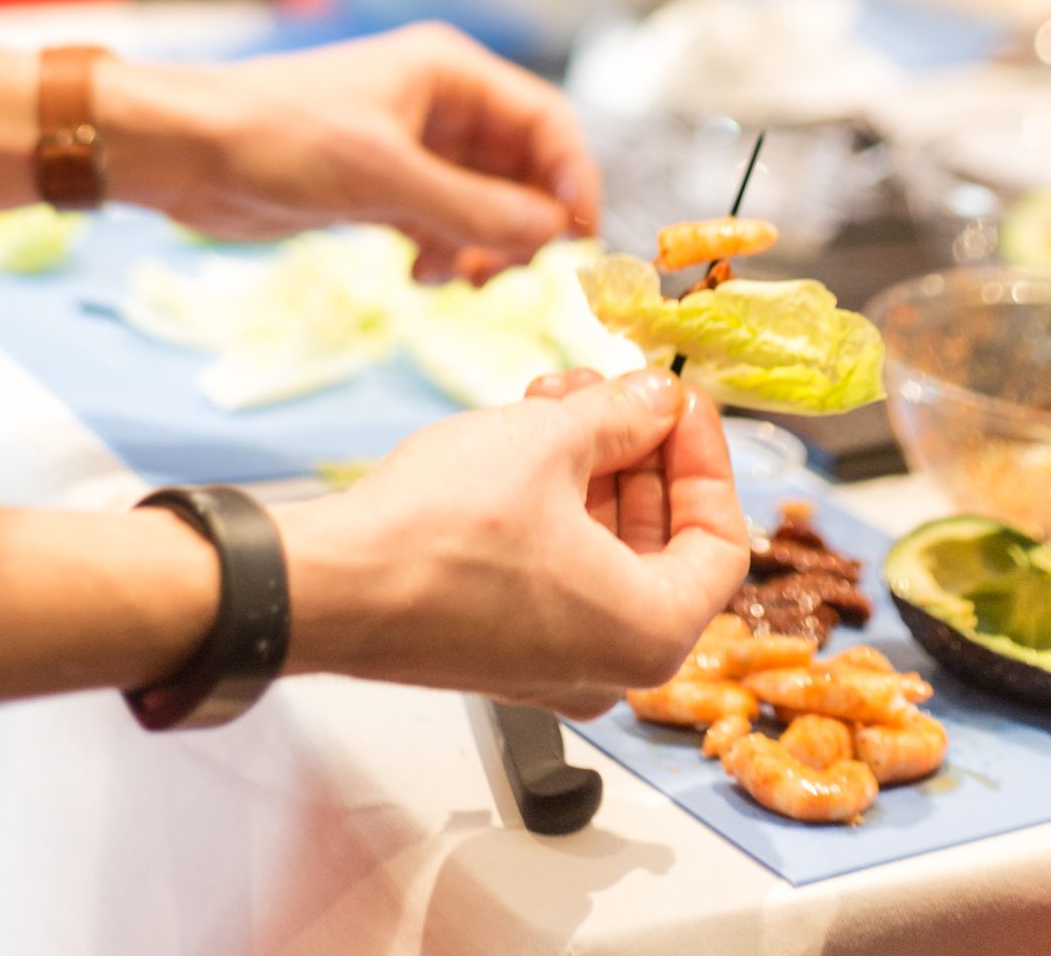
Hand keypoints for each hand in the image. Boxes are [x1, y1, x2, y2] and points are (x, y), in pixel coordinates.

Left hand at [97, 21, 599, 277]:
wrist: (187, 152)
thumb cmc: (279, 137)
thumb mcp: (383, 174)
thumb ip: (473, 207)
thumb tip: (554, 233)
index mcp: (449, 73)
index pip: (544, 120)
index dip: (570, 177)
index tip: (576, 239)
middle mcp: (439, 105)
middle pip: (521, 168)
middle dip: (522, 223)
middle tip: (499, 271)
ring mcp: (411, 148)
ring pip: (485, 202)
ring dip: (484, 246)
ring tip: (455, 277)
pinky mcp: (382, 187)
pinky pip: (445, 224)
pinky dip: (446, 253)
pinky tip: (420, 275)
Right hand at [279, 369, 748, 713]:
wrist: (329, 586)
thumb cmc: (440, 533)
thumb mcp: (549, 443)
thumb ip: (622, 415)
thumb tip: (658, 396)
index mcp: (647, 633)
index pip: (721, 542)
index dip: (705, 458)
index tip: (680, 400)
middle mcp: (608, 664)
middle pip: (661, 544)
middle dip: (640, 450)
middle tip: (617, 386)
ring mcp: (548, 659)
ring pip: (602, 550)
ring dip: (591, 463)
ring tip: (559, 393)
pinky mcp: (498, 643)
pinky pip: (556, 568)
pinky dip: (554, 501)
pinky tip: (524, 432)